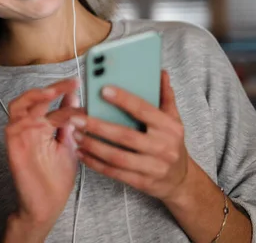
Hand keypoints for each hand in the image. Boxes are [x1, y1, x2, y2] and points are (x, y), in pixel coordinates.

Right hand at [4, 78, 82, 238]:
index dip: (62, 90)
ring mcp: (17, 136)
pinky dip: (31, 116)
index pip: (47, 99)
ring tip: (54, 91)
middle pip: (32, 97)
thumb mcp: (68, 144)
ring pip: (21, 106)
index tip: (79, 83)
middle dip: (52, 87)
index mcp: (37, 125)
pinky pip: (18, 125)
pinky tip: (47, 114)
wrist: (45, 205)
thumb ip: (68, 122)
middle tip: (72, 83)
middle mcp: (25, 127)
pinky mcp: (12, 146)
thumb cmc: (56, 179)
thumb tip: (74, 97)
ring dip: (37, 97)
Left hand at [70, 71, 190, 202]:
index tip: (102, 90)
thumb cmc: (171, 143)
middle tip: (76, 118)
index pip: (144, 110)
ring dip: (93, 145)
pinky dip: (95, 163)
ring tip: (74, 134)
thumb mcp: (174, 119)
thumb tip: (160, 72)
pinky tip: (81, 152)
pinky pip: (115, 172)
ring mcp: (153, 167)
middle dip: (98, 126)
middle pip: (125, 135)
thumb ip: (165, 96)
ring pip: (117, 156)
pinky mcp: (142, 182)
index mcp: (169, 127)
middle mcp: (163, 147)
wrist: (181, 179)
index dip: (123, 100)